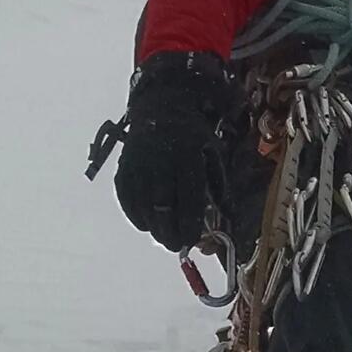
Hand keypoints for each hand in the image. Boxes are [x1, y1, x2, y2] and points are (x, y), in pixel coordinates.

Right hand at [114, 51, 230, 251]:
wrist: (161, 107)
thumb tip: (229, 217)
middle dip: (169, 230)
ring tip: (163, 236)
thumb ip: (220, 186)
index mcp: (187, 155)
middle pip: (162, 204)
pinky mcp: (122, 166)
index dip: (189, 222)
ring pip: (142, 204)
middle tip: (176, 244)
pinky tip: (145, 224)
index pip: (188, 196)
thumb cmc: (193, 136)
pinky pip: (124, 197)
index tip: (192, 240)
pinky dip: (134, 214)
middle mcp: (160, 159)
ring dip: (152, 226)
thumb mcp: (212, 153)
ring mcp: (138, 163)